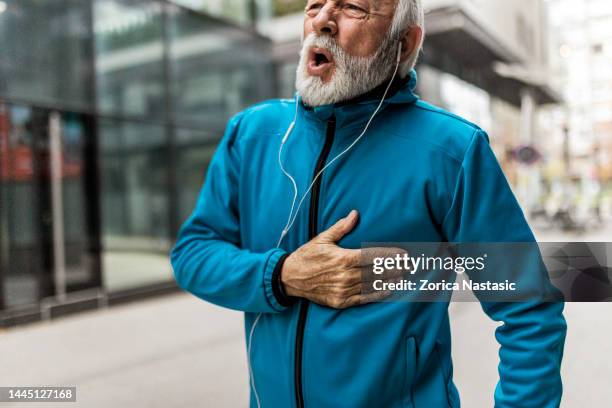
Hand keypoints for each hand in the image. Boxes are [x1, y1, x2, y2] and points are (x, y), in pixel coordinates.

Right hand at [281, 210, 406, 308]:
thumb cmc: (307, 256)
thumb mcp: (322, 239)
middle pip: (376, 272)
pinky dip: (378, 295)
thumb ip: (341, 228)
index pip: (371, 257)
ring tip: (405, 277)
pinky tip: (390, 290)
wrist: (290, 278)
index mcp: (342, 258)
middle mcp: (344, 275)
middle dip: (395, 269)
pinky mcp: (340, 301)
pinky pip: (364, 298)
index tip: (403, 254)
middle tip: (411, 266)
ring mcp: (343, 290)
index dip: (389, 256)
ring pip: (372, 286)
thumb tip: (355, 214)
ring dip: (390, 281)